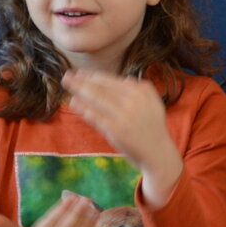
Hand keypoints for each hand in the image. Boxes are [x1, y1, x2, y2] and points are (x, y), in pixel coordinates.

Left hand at [63, 70, 182, 205]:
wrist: (158, 153)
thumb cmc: (153, 128)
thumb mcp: (154, 103)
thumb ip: (144, 88)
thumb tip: (124, 79)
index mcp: (142, 92)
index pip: (112, 81)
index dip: (94, 76)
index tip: (80, 73)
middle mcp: (133, 101)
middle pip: (102, 88)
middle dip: (82, 80)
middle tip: (67, 75)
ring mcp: (124, 115)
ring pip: (98, 99)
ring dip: (80, 90)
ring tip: (67, 85)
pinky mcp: (116, 130)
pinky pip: (96, 117)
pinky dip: (84, 109)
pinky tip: (74, 103)